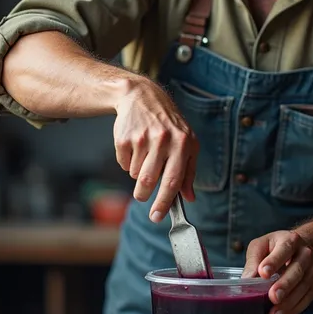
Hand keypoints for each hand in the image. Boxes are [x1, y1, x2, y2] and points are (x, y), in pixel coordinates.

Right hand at [113, 77, 198, 220]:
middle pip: (149, 181)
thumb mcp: (187, 142)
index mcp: (183, 143)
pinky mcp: (124, 138)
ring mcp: (142, 138)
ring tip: (145, 155)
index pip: (173, 180)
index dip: (164, 202)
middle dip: (143, 194)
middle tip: (143, 194)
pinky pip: (123, 164)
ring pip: (135, 175)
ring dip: (138, 173)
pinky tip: (135, 146)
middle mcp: (163, 140)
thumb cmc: (169, 124)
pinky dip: (128, 162)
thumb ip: (189, 171)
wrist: (142, 97)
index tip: (157, 217)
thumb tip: (188, 197)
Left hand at [242, 230, 312, 313]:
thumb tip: (246, 279)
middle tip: (273, 296)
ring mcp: (311, 271)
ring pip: (302, 287)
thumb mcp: (262, 245)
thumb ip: (254, 259)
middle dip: (285, 284)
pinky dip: (293, 310)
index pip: (283, 249)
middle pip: (297, 270)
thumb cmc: (277, 247)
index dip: (274, 261)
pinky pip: (305, 300)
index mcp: (289, 240)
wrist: (304, 249)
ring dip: (288, 303)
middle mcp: (304, 255)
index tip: (263, 273)